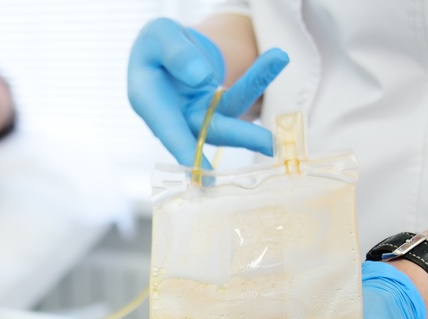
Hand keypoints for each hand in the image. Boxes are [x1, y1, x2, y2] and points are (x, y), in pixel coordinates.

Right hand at [127, 18, 289, 166]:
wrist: (165, 51)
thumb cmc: (156, 46)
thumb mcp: (158, 36)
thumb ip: (175, 53)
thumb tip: (203, 78)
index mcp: (149, 101)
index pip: (168, 129)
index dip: (184, 151)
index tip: (202, 173)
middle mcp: (175, 118)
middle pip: (209, 130)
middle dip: (240, 135)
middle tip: (269, 142)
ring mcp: (199, 117)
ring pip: (229, 114)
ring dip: (254, 90)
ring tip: (279, 62)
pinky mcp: (217, 111)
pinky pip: (239, 96)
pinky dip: (258, 78)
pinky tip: (276, 58)